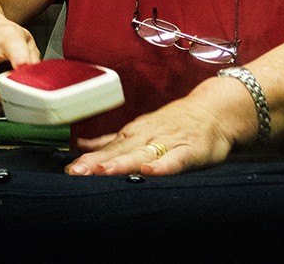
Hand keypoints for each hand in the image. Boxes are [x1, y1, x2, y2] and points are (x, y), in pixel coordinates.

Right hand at [0, 13, 40, 109]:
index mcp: (5, 38)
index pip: (13, 49)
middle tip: (12, 97)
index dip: (20, 61)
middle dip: (2, 100)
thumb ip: (33, 62)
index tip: (23, 67)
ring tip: (1, 95)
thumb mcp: (25, 40)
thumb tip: (38, 86)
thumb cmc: (2, 37)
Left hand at [65, 80, 242, 175]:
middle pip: (119, 151)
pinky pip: (175, 159)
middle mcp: (147, 136)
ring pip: (142, 154)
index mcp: (134, 134)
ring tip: (102, 172)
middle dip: (96, 163)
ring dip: (122, 163)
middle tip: (76, 173)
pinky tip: (149, 171)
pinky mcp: (191, 150)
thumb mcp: (140, 129)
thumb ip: (112, 142)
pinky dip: (162, 165)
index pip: (106, 149)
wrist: (214, 110)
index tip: (68, 171)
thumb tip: (80, 147)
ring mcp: (169, 142)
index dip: (87, 160)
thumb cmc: (175, 123)